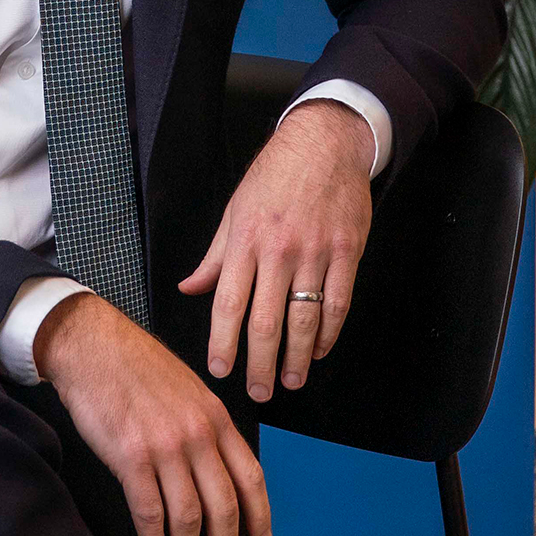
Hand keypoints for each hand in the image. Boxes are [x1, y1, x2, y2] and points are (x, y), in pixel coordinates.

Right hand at [33, 292, 270, 535]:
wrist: (91, 345)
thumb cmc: (134, 367)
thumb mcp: (187, 390)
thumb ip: (205, 428)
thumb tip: (214, 470)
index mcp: (216, 418)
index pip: (250, 475)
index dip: (259, 514)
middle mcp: (197, 435)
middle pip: (223, 505)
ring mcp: (165, 447)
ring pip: (189, 516)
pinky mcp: (131, 457)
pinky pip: (150, 512)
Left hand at [179, 100, 373, 404]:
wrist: (325, 143)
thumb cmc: (275, 176)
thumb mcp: (235, 211)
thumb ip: (215, 256)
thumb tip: (190, 288)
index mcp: (244, 242)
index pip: (228, 305)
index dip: (223, 344)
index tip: (220, 371)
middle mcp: (277, 251)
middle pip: (265, 322)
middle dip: (260, 365)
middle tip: (259, 392)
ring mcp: (315, 253)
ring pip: (305, 320)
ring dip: (298, 359)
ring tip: (292, 381)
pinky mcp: (346, 252)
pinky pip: (338, 303)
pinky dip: (329, 334)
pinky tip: (321, 350)